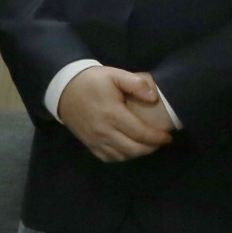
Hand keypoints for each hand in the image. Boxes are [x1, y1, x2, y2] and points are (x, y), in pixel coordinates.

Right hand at [57, 65, 174, 162]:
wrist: (64, 89)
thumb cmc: (92, 81)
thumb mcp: (114, 75)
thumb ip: (136, 84)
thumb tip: (154, 97)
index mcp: (112, 114)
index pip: (140, 133)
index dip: (156, 138)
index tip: (167, 137)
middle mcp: (103, 131)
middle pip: (133, 149)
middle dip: (150, 148)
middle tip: (159, 141)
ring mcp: (95, 140)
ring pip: (122, 156)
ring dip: (137, 153)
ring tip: (146, 145)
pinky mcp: (88, 144)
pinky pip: (108, 157)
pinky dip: (122, 157)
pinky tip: (128, 149)